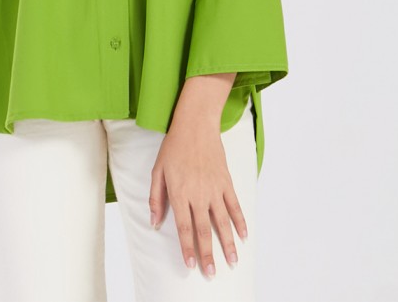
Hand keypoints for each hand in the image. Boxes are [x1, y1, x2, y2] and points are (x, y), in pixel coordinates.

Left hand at [149, 115, 247, 276]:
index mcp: (179, 193)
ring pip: (222, 222)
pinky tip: (244, 236)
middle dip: (208, 254)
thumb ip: (155, 198)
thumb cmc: (174, 147)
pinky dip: (240, 221)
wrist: (196, 124)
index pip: (184, 227)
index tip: (191, 265)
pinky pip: (235, 205)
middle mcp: (198, 194)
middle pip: (204, 230)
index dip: (187, 248)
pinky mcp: (226, 181)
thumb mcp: (157, 171)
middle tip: (212, 273)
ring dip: (228, 244)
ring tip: (232, 262)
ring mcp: (214, 188)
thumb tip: (154, 223)